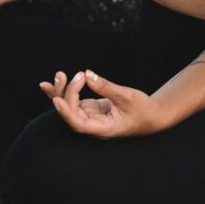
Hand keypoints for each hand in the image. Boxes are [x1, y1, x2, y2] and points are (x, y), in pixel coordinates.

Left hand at [39, 69, 166, 138]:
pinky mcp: (90, 109)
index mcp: (104, 129)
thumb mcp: (127, 96)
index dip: (67, 114)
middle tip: (65, 75)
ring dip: (61, 91)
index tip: (57, 100)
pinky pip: (73, 101)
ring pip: (69, 107)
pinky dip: (64, 91)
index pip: (80, 125)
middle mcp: (93, 126)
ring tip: (58, 75)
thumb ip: (105, 87)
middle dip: (64, 94)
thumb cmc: (142, 110)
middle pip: (71, 114)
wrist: (151, 116)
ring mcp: (90, 117)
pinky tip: (53, 81)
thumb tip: (87, 74)